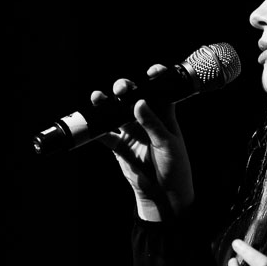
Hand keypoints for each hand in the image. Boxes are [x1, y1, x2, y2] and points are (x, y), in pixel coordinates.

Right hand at [97, 64, 194, 220]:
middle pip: (133, 98)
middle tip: (121, 89)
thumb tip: (139, 103)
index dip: (156, 78)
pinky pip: (106, 135)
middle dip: (126, 89)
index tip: (152, 71)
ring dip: (107, 105)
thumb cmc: (175, 167)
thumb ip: (152, 124)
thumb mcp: (167, 144)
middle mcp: (146, 120)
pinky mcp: (120, 146)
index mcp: (164, 115)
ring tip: (98, 97)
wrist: (165, 194)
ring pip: (116, 113)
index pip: (160, 92)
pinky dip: (98, 129)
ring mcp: (132, 132)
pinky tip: (92, 122)